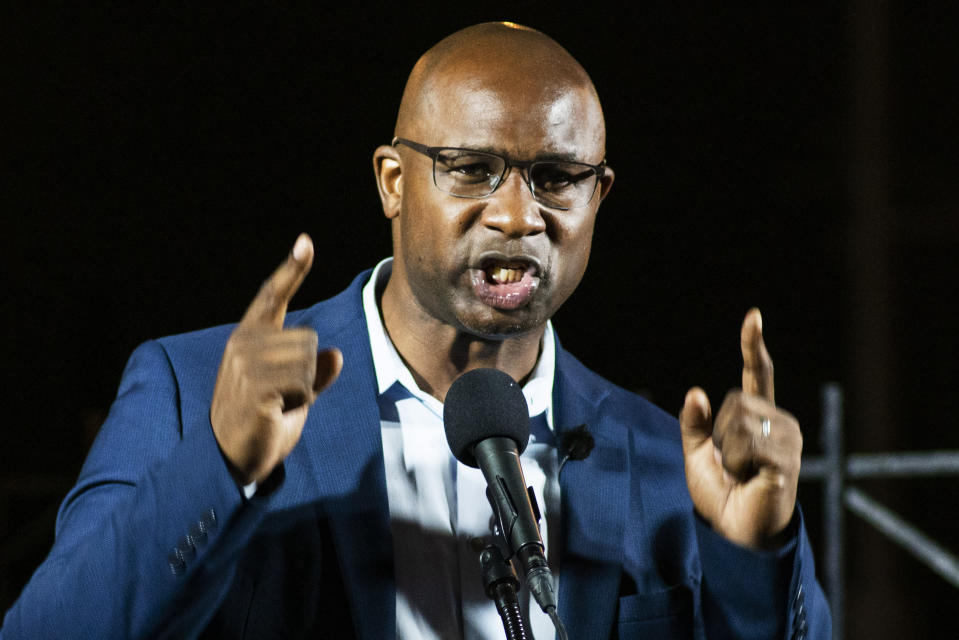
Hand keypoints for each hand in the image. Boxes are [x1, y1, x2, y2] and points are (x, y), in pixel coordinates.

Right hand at [210, 234, 342, 484]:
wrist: (231, 460)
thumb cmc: (263, 423)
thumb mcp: (294, 394)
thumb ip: (313, 372)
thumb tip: (336, 355)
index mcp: (249, 338)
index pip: (272, 297)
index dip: (291, 270)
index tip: (305, 242)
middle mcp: (243, 344)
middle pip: (309, 340)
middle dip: (307, 375)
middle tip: (279, 398)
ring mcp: (246, 365)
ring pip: (309, 361)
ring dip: (304, 390)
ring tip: (276, 406)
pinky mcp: (255, 387)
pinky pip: (304, 384)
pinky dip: (301, 403)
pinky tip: (276, 413)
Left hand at [679, 308, 801, 548]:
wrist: (734, 532)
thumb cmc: (720, 493)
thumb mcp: (696, 455)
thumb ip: (693, 424)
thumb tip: (695, 391)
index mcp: (757, 416)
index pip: (757, 374)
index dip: (753, 345)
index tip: (753, 316)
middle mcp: (778, 422)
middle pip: (734, 400)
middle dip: (719, 433)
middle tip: (731, 464)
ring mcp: (787, 439)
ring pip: (739, 420)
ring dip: (727, 451)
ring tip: (741, 473)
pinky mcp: (786, 459)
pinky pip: (747, 443)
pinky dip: (735, 462)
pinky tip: (749, 478)